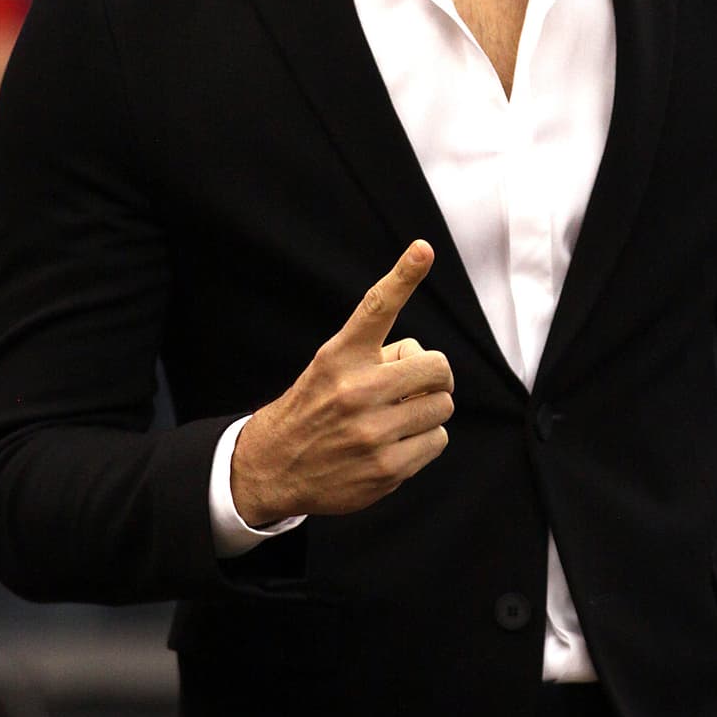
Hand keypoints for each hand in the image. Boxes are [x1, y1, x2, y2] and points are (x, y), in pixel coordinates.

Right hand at [231, 241, 452, 525]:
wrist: (274, 466)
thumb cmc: (315, 408)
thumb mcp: (331, 367)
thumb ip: (378, 356)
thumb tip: (424, 360)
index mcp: (341, 356)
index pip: (376, 307)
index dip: (404, 275)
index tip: (423, 248)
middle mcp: (357, 390)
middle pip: (436, 366)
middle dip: (433, 374)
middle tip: (416, 383)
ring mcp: (372, 432)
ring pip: (441, 406)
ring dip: (428, 409)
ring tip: (398, 416)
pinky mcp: (387, 468)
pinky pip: (438, 440)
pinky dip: (425, 439)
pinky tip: (396, 443)